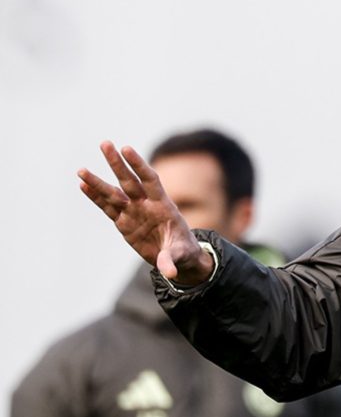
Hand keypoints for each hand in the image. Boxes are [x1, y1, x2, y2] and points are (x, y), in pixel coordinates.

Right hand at [78, 141, 213, 284]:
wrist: (177, 257)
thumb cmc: (182, 251)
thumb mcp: (180, 256)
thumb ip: (172, 260)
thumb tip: (169, 273)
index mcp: (163, 205)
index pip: (150, 180)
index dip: (139, 165)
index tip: (127, 149)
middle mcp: (146, 204)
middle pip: (129, 181)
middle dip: (117, 164)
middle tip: (105, 143)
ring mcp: (133, 212)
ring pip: (113, 194)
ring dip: (98, 182)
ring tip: (81, 170)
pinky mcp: (123, 222)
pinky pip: (107, 208)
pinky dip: (95, 198)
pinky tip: (82, 185)